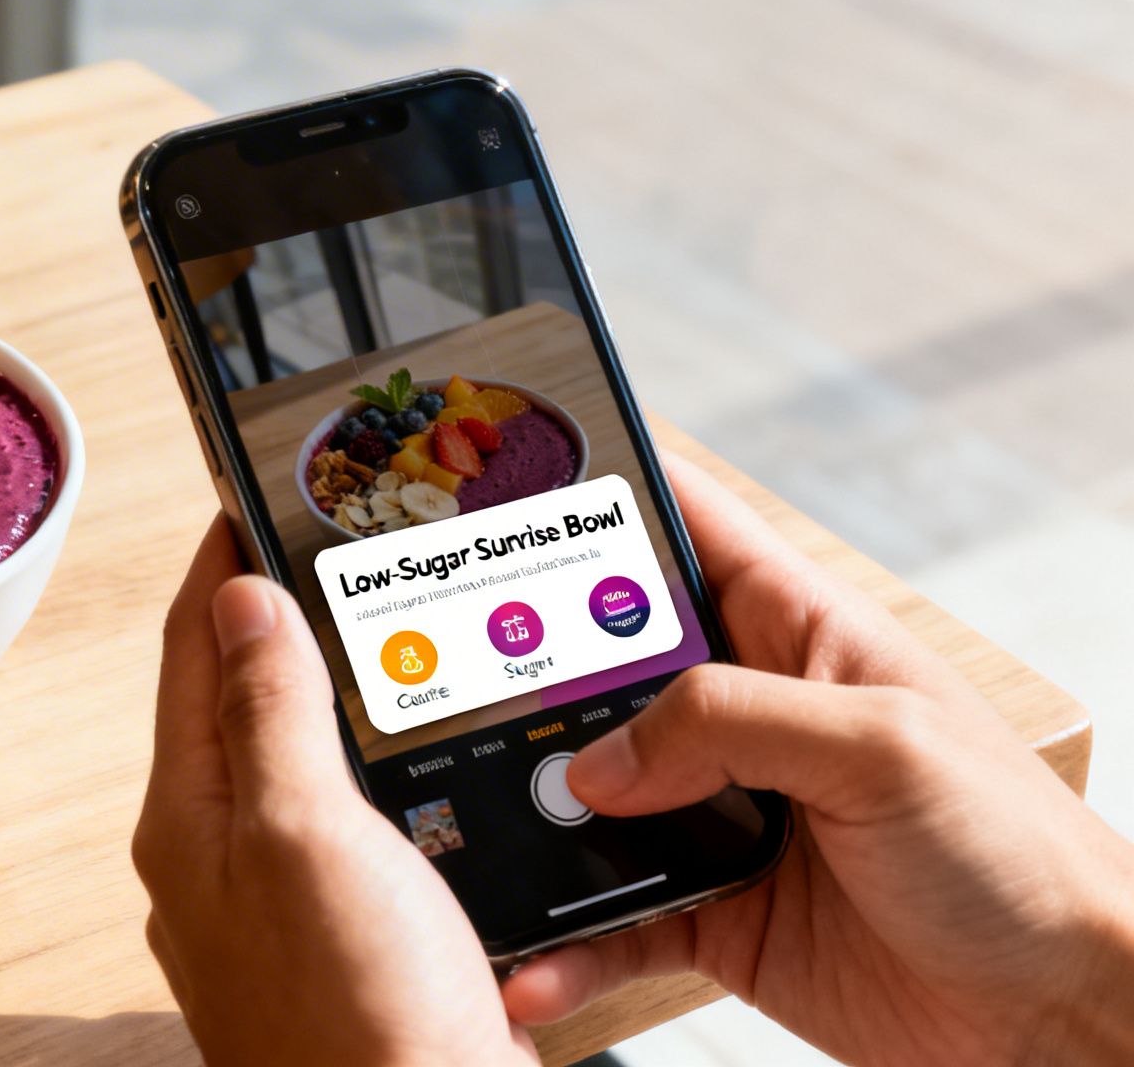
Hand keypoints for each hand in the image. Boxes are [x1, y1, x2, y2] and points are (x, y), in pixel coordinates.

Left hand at [134, 517, 534, 1066]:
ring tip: (375, 622)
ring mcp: (279, 902)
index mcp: (189, 822)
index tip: (250, 494)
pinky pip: (344, 822)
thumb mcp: (303, 832)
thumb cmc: (357, 1012)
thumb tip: (238, 599)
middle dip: (276, 618)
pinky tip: (417, 749)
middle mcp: (219, 860)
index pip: (192, 654)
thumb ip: (266, 712)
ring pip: (293, 760)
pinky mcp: (342, 937)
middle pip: (236, 702)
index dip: (222, 565)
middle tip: (326, 545)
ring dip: (327, 688)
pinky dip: (372, 766)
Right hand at [502, 456, 1133, 1064]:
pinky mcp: (711, 909)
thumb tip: (602, 758)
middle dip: (521, 672)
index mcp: (796, 633)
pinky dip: (566, 940)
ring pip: (588, 794)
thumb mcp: (886, 747)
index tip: (504, 486)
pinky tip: (535, 956)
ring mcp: (720, 813)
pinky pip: (612, 916)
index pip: (682, 528)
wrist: (1061, 1015)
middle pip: (602, 666)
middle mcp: (746, 715)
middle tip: (439, 678)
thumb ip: (733, 724)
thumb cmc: (1023, 858)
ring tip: (470, 830)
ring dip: (529, 817)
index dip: (599, 494)